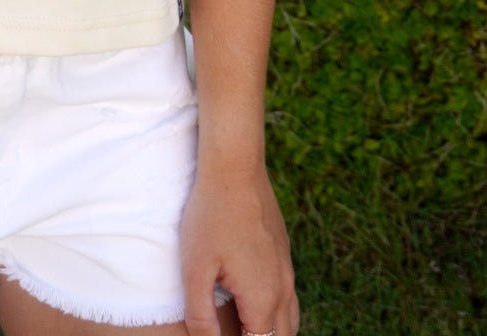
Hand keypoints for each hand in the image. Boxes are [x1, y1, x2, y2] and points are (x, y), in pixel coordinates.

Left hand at [180, 160, 298, 335]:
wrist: (234, 168)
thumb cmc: (211, 216)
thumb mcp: (195, 268)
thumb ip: (201, 315)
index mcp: (262, 299)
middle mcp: (282, 288)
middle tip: (237, 333)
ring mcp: (287, 269)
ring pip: (290, 319)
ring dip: (273, 331)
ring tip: (248, 328)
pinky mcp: (283, 252)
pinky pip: (288, 295)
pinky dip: (277, 312)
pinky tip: (255, 303)